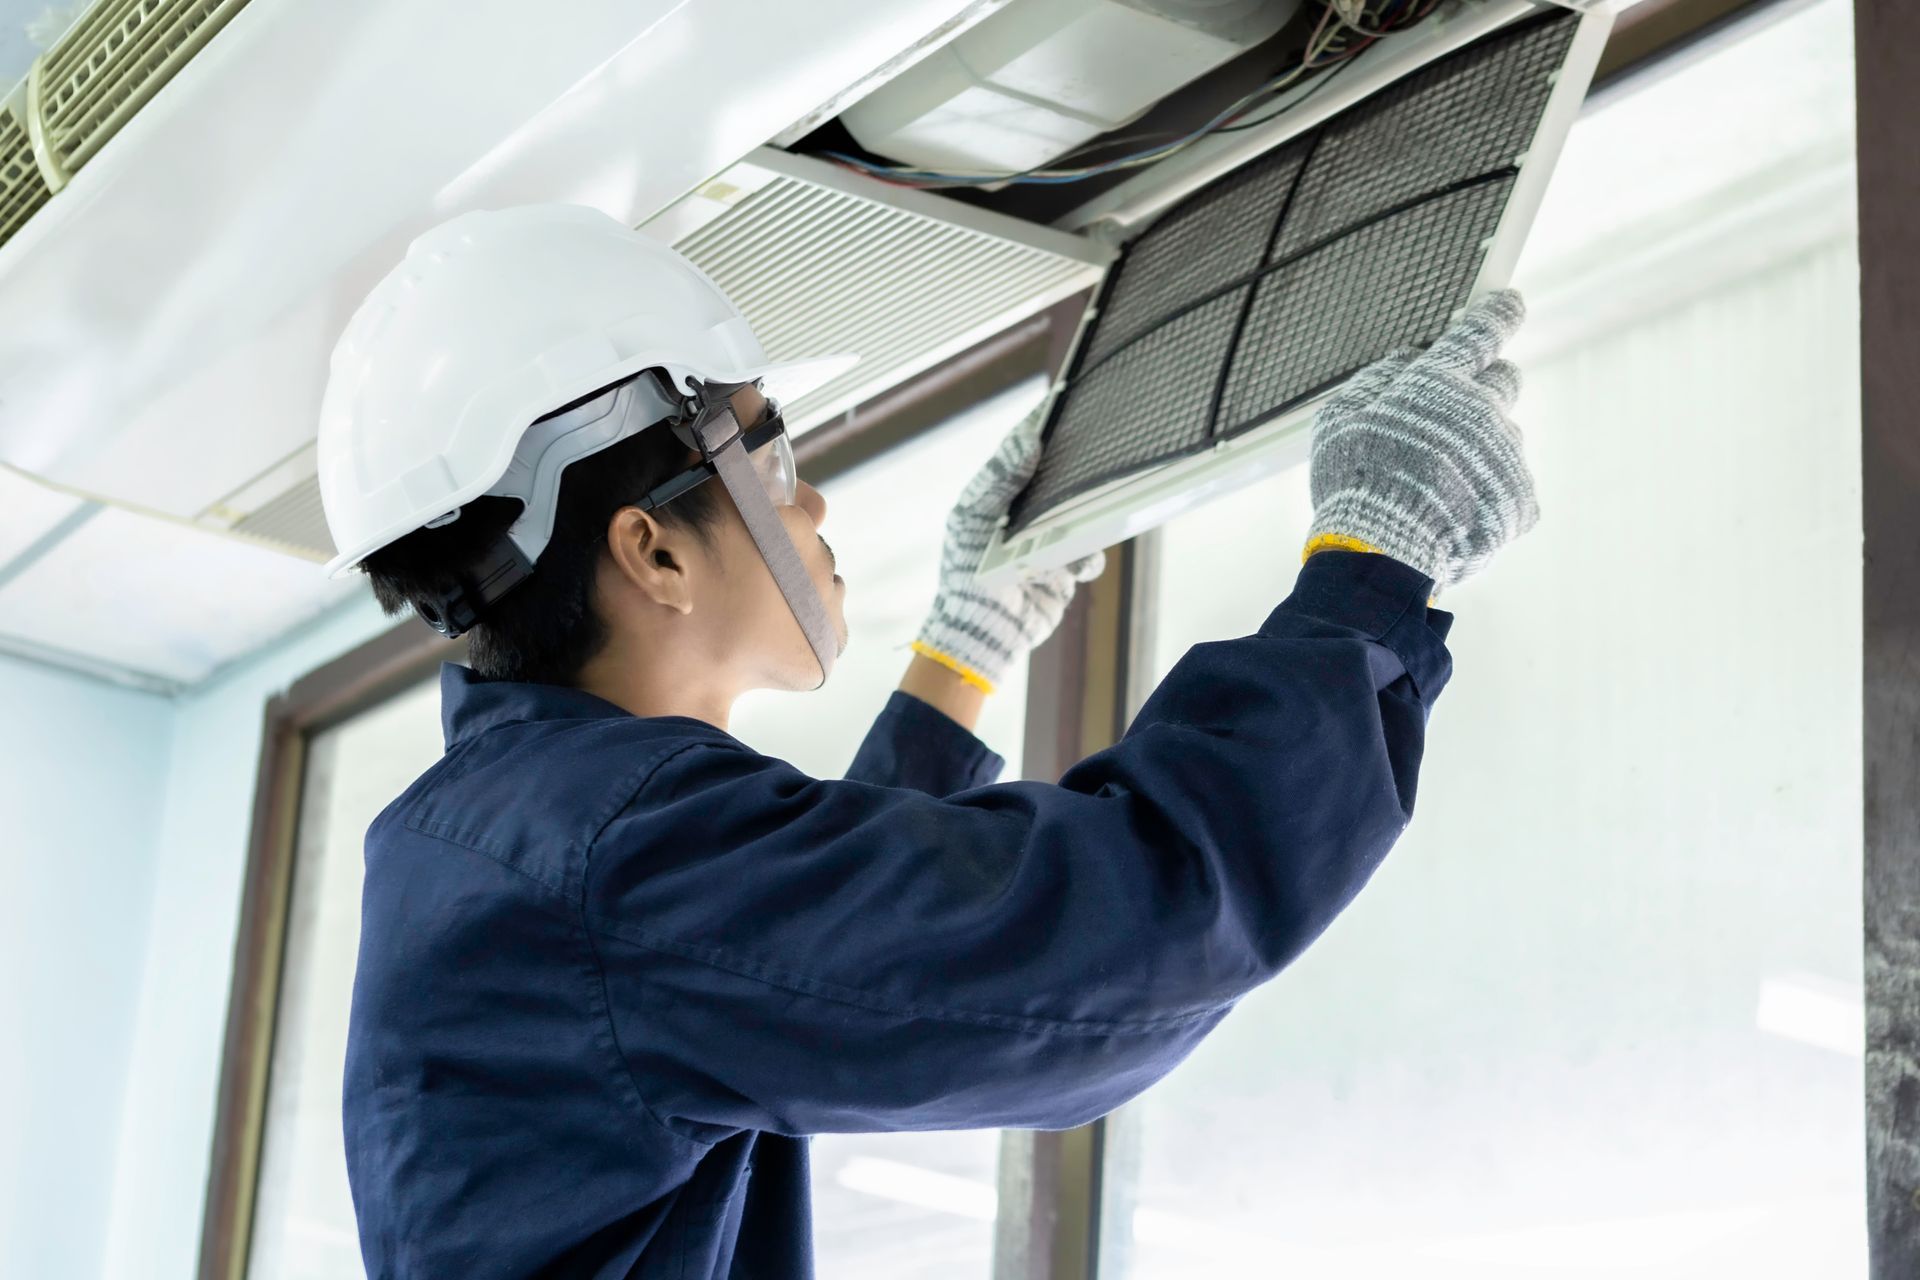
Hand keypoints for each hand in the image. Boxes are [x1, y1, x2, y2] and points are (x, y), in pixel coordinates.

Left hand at [913, 407, 1104, 692]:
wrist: (980, 634)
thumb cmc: (964, 576)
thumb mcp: (974, 521)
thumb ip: (999, 481)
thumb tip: (1028, 440)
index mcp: (999, 495)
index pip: (1024, 449)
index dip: (1043, 423)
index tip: (1063, 396)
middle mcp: (1026, 513)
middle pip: (1060, 477)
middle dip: (1077, 466)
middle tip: (1099, 446)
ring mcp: (1048, 539)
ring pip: (1082, 513)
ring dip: (1085, 516)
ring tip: (1081, 520)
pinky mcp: (1066, 568)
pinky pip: (1091, 552)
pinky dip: (1088, 556)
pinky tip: (1073, 565)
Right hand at [1305, 290, 1537, 590]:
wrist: (1384, 552)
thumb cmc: (1353, 482)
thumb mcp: (1339, 418)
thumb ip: (1377, 378)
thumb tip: (1407, 358)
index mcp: (1437, 383)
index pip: (1479, 332)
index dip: (1497, 312)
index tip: (1508, 300)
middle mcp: (1481, 411)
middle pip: (1503, 381)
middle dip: (1482, 390)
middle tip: (1449, 420)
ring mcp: (1505, 456)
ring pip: (1500, 439)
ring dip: (1476, 452)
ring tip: (1434, 486)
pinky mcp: (1520, 499)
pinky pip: (1507, 486)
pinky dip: (1484, 495)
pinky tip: (1451, 513)